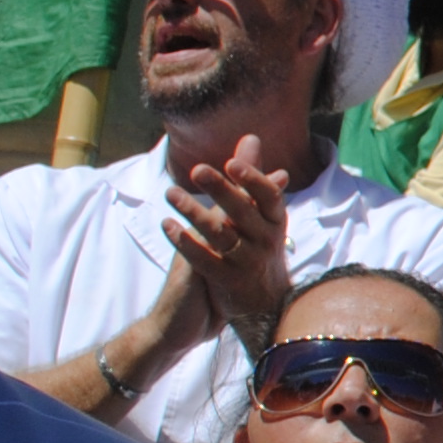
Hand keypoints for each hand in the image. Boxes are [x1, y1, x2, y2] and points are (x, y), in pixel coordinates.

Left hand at [165, 135, 293, 330]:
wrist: (266, 303)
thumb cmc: (259, 247)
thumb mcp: (261, 214)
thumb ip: (251, 177)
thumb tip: (251, 139)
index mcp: (275, 220)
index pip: (269, 196)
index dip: (252, 179)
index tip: (231, 163)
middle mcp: (266, 240)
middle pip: (243, 212)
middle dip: (221, 190)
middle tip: (197, 171)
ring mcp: (248, 262)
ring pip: (221, 235)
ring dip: (194, 213)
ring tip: (170, 194)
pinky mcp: (229, 282)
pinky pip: (205, 261)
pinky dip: (186, 243)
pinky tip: (167, 226)